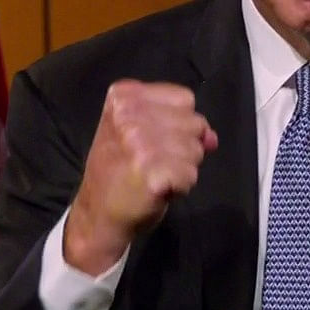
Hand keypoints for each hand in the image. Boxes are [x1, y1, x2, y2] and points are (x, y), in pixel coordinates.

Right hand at [62, 80, 218, 274]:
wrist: (97, 214)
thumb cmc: (119, 170)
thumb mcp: (140, 132)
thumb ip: (179, 124)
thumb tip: (211, 138)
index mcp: (124, 95)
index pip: (185, 99)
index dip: (180, 124)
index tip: (155, 140)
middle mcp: (130, 113)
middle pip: (194, 122)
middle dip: (184, 146)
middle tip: (154, 161)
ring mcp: (140, 142)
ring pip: (196, 150)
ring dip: (183, 169)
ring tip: (155, 174)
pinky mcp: (152, 171)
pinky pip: (190, 175)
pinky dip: (181, 187)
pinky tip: (158, 190)